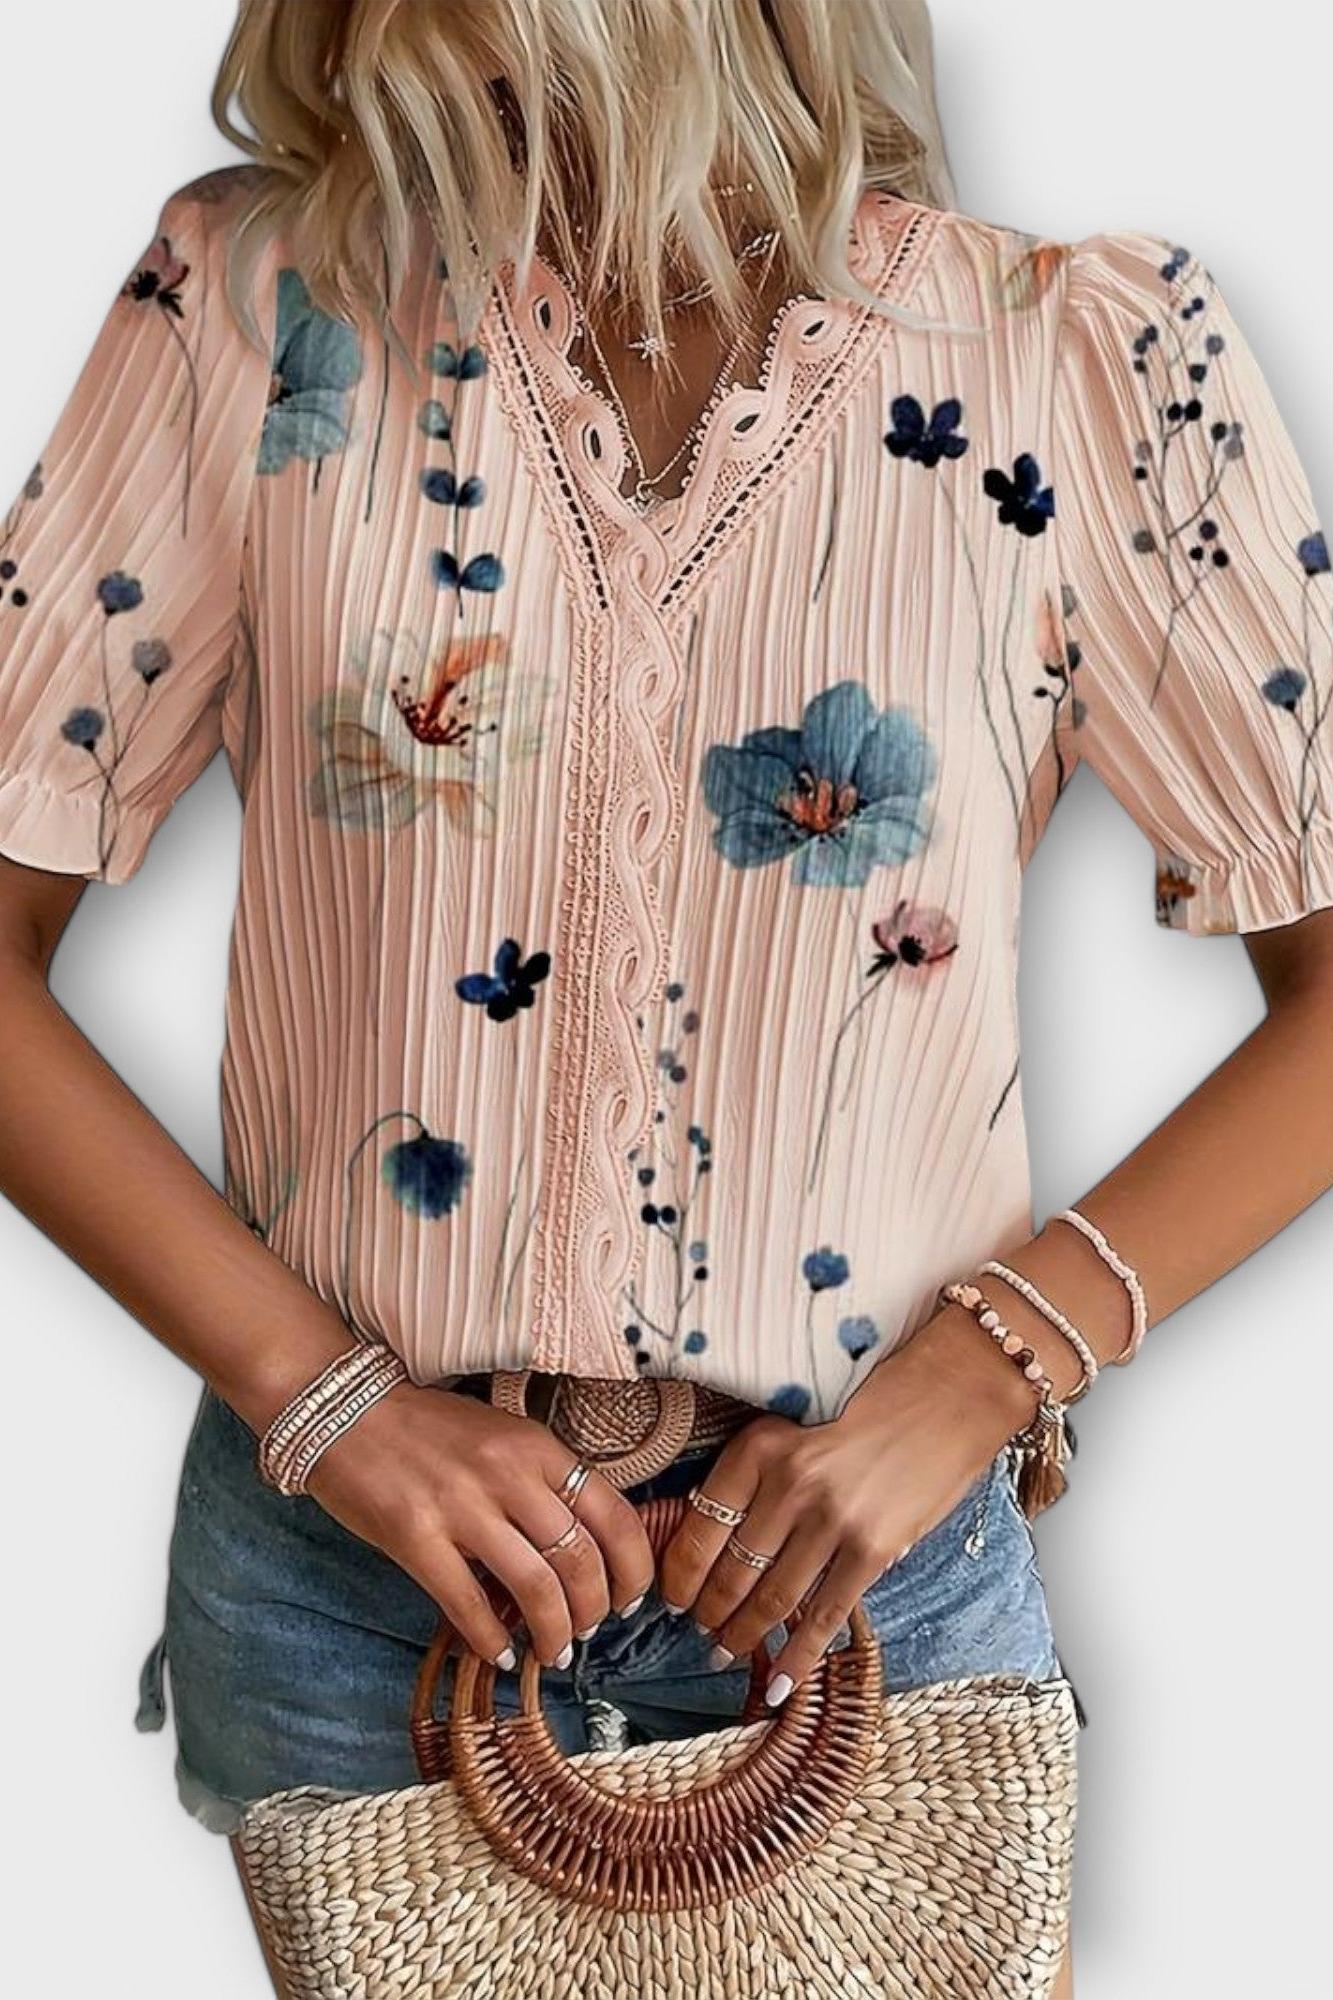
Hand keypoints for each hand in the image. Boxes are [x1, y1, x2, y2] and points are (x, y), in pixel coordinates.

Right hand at [303, 1382, 655, 1668]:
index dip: (632, 1568)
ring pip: (535, 1587)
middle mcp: (506, 1474)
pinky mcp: (415, 1537)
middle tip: (586, 1631)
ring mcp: (460, 1506)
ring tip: (553, 1652)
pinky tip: (499, 1653)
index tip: (630, 1598)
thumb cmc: (427, 1429)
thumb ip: (541, 1481)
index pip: (613, 1515)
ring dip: (552, 1633)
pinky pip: (469, 1604)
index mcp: (536, 1447)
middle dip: (593, 1610)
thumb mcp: (500, 1436)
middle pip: (579, 1560)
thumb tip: (584, 1549)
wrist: (346, 1410)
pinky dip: (492, 1639)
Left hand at [656, 1304, 1037, 1703]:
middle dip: (709, 1612)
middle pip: (731, 1570)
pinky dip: (797, 1658)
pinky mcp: (873, 1550)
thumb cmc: (866, 1408)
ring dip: (744, 1635)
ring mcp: (833, 1521)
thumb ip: (759, 1475)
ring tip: (728, 1651)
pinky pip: (824, 1617)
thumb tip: (717, 1538)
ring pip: (772, 1599)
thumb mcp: (795, 1426)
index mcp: (759, 1447)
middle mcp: (789, 1484)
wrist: (948, 1397)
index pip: (699, 1527)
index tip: (671, 1597)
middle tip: (701, 1631)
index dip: (679, 1574)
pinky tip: (779, 1686)